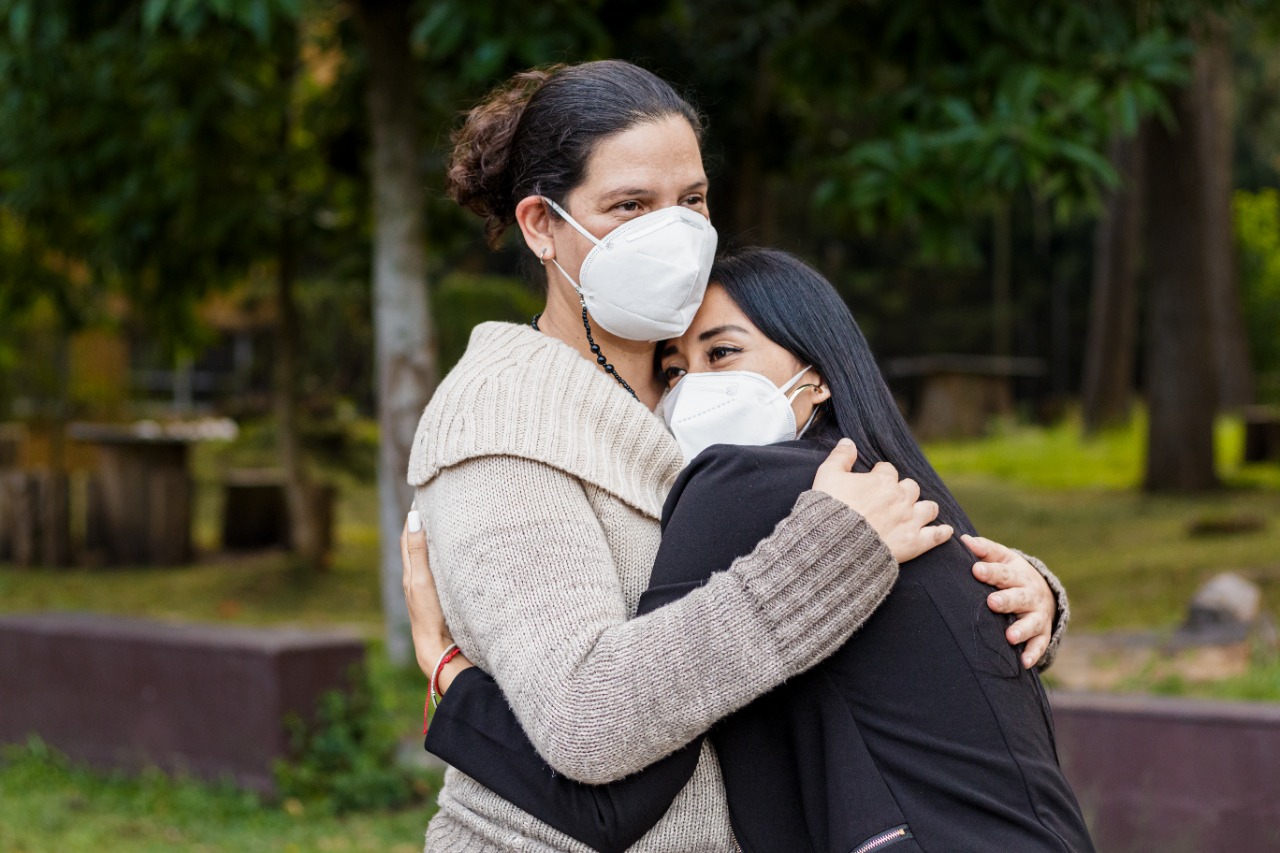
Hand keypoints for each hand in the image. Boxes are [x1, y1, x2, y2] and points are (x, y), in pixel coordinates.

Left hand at [401, 510, 471, 692]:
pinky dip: (444, 556)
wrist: (438, 648)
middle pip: (417, 545)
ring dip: (435, 540)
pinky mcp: (441, 598)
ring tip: (447, 523)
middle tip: (436, 504)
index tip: (423, 497)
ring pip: (429, 557)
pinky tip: (456, 555)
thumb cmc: (429, 613)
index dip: (414, 517)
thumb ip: (418, 550)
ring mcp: (429, 589)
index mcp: (410, 572)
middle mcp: (417, 579)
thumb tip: (412, 518)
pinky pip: (440, 569)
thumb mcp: (422, 579)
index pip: (408, 537)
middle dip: (423, 525)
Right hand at [813, 439, 952, 562]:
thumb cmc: (829, 509)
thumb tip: (848, 442)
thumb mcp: (827, 476)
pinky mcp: (914, 543)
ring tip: (917, 512)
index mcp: (882, 480)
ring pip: (929, 508)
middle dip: (903, 491)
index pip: (888, 470)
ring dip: (924, 508)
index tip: (872, 482)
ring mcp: (910, 520)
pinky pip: (936, 535)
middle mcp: (900, 497)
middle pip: (911, 487)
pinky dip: (942, 532)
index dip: (880, 475)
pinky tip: (945, 530)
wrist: (835, 544)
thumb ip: (840, 457)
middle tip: (892, 499)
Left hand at [964, 534, 1054, 668]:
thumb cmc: (1012, 575)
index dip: (991, 571)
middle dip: (1006, 600)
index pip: (1004, 572)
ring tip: (1010, 636)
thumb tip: (963, 540)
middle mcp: (1030, 594)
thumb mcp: (1003, 559)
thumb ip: (985, 551)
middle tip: (992, 602)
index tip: (976, 570)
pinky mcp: (1042, 633)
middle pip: (1019, 597)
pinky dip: (1033, 653)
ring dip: (1021, 629)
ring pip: (1031, 622)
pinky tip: (1024, 662)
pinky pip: (1039, 644)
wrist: (1043, 593)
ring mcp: (1037, 615)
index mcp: (1018, 574)